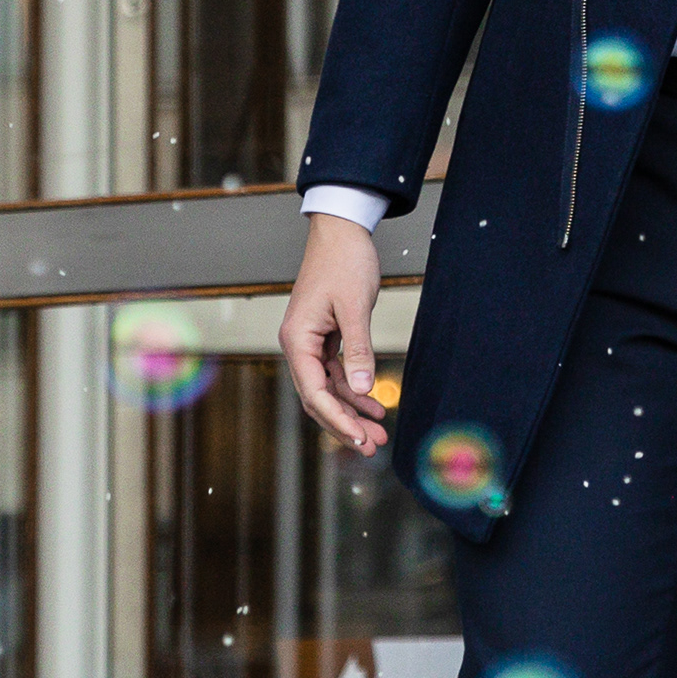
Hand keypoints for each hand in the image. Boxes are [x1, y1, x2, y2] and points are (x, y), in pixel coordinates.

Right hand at [280, 210, 389, 456]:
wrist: (342, 231)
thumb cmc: (345, 263)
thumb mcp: (354, 307)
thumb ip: (359, 349)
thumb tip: (363, 388)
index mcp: (297, 340)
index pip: (313, 392)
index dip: (336, 418)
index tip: (359, 438)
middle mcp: (298, 345)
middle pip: (318, 397)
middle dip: (344, 423)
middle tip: (372, 446)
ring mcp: (311, 342)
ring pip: (329, 388)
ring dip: (352, 410)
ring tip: (378, 433)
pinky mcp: (325, 337)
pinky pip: (336, 373)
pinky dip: (355, 389)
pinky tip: (374, 405)